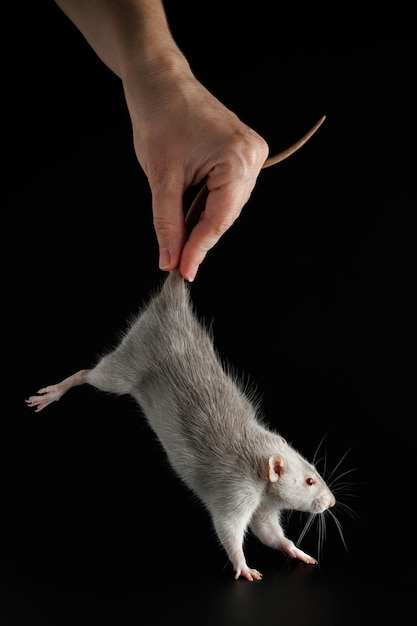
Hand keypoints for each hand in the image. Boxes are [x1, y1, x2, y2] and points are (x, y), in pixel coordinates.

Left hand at [123, 56, 268, 280]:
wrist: (160, 81)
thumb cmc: (159, 118)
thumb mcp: (161, 178)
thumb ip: (168, 224)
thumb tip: (171, 261)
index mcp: (238, 159)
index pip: (219, 220)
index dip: (199, 250)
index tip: (183, 273)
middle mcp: (252, 156)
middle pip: (226, 215)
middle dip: (200, 238)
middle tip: (178, 262)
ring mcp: (251, 152)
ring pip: (227, 206)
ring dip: (204, 223)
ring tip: (181, 239)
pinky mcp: (243, 152)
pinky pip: (228, 191)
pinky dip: (209, 206)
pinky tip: (192, 217)